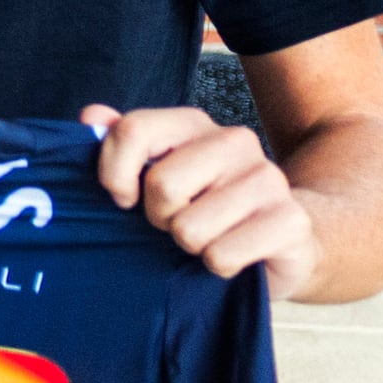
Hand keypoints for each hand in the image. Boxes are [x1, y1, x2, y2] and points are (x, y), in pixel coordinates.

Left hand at [81, 103, 324, 296]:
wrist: (283, 238)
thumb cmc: (206, 208)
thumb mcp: (159, 175)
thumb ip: (123, 145)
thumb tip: (92, 116)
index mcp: (195, 125)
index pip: (133, 130)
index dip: (114, 173)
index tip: (123, 199)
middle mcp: (235, 141)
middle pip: (161, 185)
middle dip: (160, 218)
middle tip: (179, 222)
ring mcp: (268, 178)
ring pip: (189, 228)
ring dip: (191, 246)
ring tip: (210, 237)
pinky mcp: (291, 220)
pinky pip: (221, 256)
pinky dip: (218, 266)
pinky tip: (235, 255)